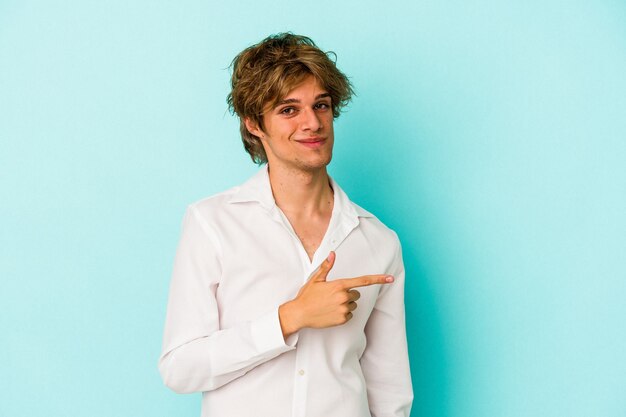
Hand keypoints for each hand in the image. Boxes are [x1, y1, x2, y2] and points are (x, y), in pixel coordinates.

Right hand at [278, 251, 393, 338]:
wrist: (299, 313)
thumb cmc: (307, 295)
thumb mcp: (316, 279)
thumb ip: (327, 266)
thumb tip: (333, 253)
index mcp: (339, 285)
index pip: (363, 281)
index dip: (379, 279)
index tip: (390, 278)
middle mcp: (343, 297)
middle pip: (356, 294)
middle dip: (348, 294)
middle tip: (332, 296)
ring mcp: (343, 309)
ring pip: (353, 305)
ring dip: (345, 305)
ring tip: (330, 305)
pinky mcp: (342, 319)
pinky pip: (349, 315)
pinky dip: (342, 314)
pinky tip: (331, 312)